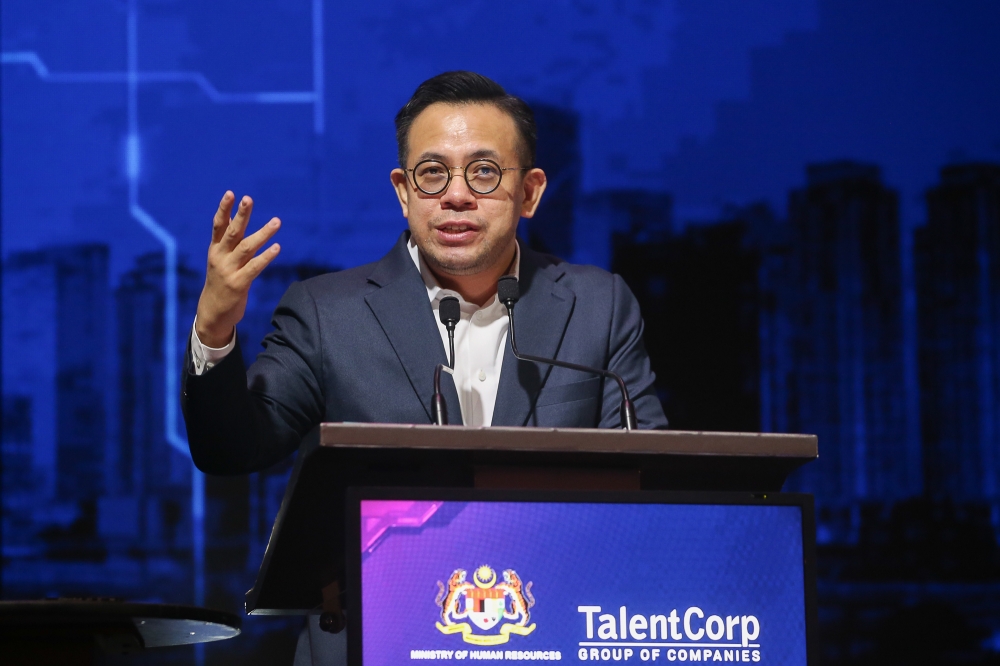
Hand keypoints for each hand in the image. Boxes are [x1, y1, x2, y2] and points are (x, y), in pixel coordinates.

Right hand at [195, 192, 280, 347]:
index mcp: (215, 250)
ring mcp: (229, 271)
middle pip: (232, 232)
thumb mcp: (220, 260)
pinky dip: (266, 257)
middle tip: (248, 198)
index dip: (224, 209)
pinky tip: (277, 247)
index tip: (231, 193)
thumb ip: (228, 243)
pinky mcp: (239, 284)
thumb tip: (235, 220)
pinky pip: (255, 267)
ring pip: (247, 248)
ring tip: (277, 221)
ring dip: (263, 233)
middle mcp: (220, 258)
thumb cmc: (220, 283)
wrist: (212, 313)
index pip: (218, 225)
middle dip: (240, 215)